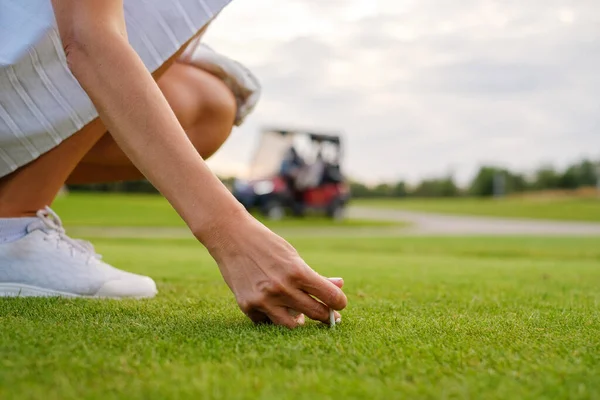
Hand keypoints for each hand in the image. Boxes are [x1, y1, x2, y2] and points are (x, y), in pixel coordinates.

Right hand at [205, 215, 347, 328]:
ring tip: (301, 314)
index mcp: (297, 272)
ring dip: (300, 321)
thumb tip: (339, 285)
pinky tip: (275, 307)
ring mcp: (264, 299)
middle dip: (325, 315)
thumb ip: (314, 275)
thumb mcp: (293, 256)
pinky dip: (274, 316)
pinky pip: (268, 321)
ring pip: (293, 325)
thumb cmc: (266, 244)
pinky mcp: (248, 306)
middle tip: (326, 314)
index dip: (339, 302)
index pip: (331, 296)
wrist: (231, 237)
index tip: (339, 304)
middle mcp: (282, 288)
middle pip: (316, 313)